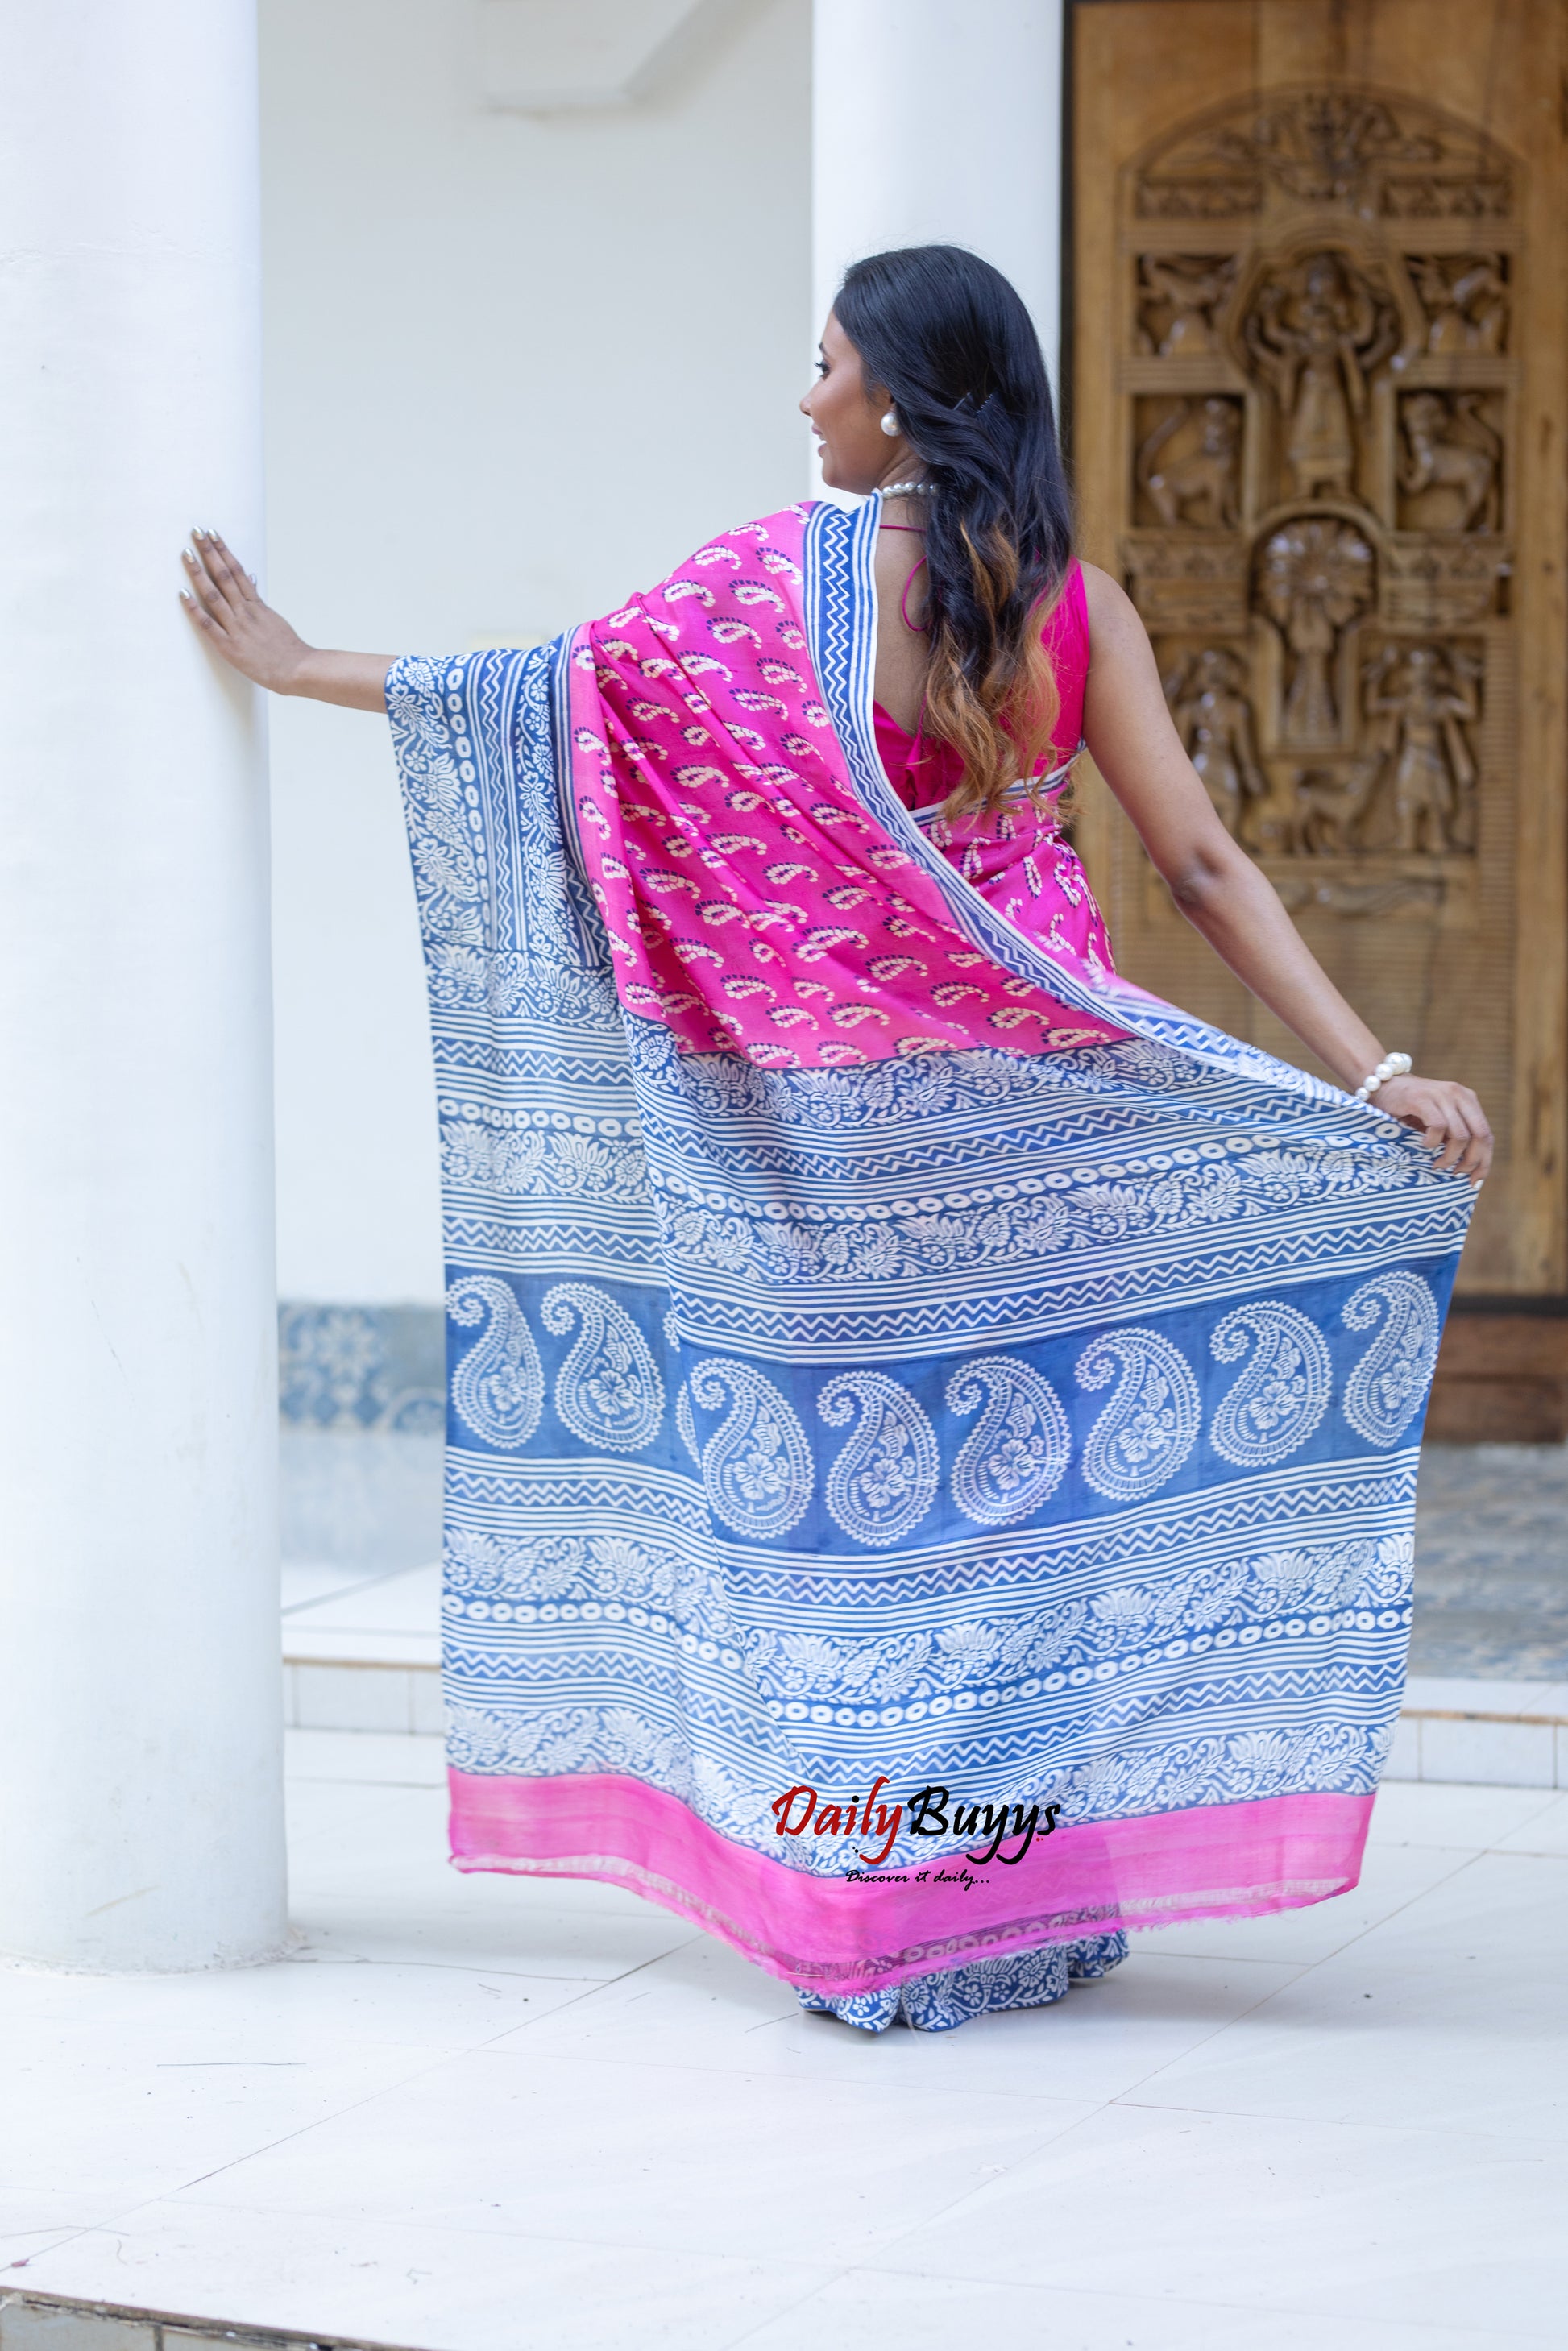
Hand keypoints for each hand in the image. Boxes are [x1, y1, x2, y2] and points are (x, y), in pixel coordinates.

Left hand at [180, 530, 312, 691]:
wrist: (297, 670)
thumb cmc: (286, 648)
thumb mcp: (273, 619)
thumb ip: (258, 600)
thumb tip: (251, 578)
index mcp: (256, 605)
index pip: (237, 571)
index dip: (223, 551)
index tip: (212, 534)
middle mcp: (245, 612)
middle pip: (224, 576)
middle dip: (209, 553)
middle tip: (195, 532)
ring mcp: (237, 628)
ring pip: (214, 594)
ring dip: (198, 573)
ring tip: (186, 554)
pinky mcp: (229, 646)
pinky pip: (208, 624)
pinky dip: (195, 609)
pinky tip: (182, 593)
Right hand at [1371, 1074, 1491, 1183]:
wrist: (1381, 1084)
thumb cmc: (1409, 1109)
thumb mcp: (1439, 1119)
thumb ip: (1454, 1134)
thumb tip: (1468, 1168)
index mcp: (1468, 1100)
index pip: (1487, 1134)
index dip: (1484, 1160)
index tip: (1475, 1181)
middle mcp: (1459, 1094)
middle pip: (1480, 1135)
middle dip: (1471, 1161)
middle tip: (1456, 1173)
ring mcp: (1441, 1095)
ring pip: (1460, 1135)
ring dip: (1450, 1156)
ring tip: (1437, 1164)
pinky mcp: (1422, 1099)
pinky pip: (1438, 1127)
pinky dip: (1432, 1142)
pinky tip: (1424, 1145)